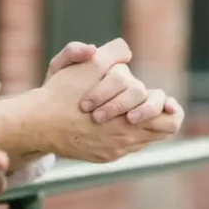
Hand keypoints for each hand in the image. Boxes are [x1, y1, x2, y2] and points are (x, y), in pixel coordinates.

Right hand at [35, 39, 183, 161]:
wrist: (38, 122)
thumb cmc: (63, 92)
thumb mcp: (88, 64)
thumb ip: (113, 53)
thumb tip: (126, 52)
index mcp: (131, 118)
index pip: (170, 120)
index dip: (170, 109)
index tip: (164, 101)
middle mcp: (127, 139)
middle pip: (159, 130)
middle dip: (152, 112)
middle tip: (138, 103)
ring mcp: (115, 151)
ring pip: (141, 139)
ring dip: (137, 123)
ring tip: (121, 110)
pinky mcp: (103, 157)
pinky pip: (124, 147)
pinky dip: (120, 133)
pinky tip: (105, 121)